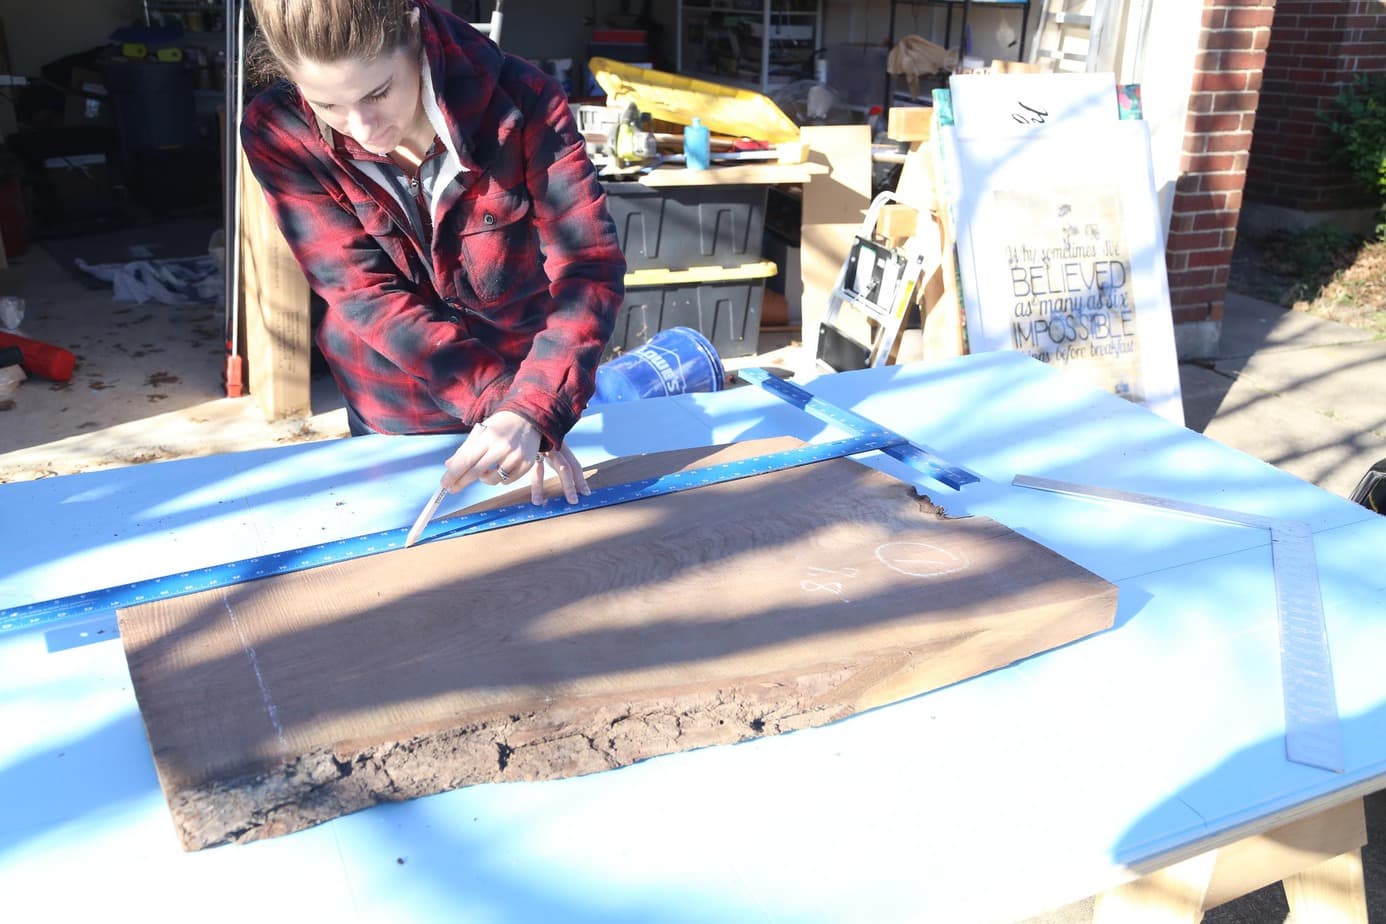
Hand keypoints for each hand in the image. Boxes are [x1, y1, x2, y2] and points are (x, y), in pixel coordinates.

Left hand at [440, 412, 589, 504]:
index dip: (453, 474)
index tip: (444, 484)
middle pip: (476, 472)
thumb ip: (465, 449)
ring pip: (492, 480)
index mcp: (488, 436)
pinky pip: (507, 481)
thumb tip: (449, 466)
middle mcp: (502, 447)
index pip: (466, 460)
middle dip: (461, 482)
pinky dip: (500, 479)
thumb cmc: (500, 425)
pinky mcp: (526, 464)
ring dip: (484, 479)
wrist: (528, 418)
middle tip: (453, 488)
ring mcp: (516, 457)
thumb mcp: (481, 431)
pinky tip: (499, 469)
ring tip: (484, 471)